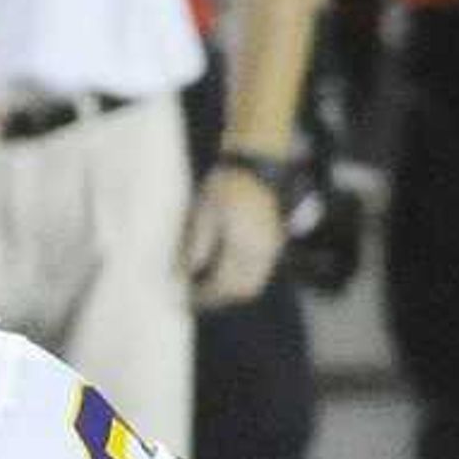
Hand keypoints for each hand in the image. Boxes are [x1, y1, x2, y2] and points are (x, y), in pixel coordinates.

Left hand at [179, 161, 287, 309]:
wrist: (258, 161)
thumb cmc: (228, 183)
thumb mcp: (205, 213)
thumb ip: (196, 246)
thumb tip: (183, 273)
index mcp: (244, 247)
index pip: (224, 284)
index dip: (205, 295)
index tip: (186, 297)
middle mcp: (263, 253)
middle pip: (242, 290)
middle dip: (220, 297)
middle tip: (198, 295)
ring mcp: (272, 248)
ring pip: (253, 283)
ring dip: (233, 289)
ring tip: (210, 284)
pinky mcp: (275, 241)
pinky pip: (260, 271)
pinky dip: (243, 277)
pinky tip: (226, 268)